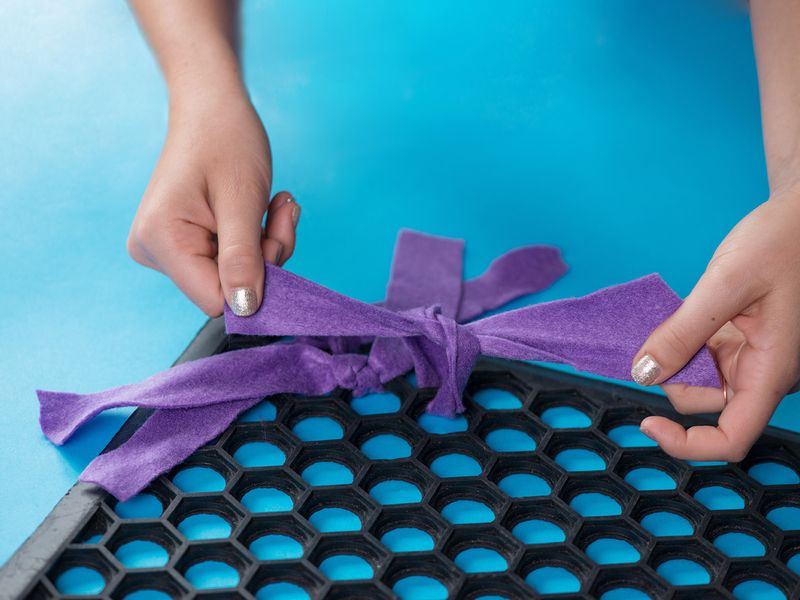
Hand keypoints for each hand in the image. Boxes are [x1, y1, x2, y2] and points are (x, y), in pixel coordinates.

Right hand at [127, 86, 298, 316]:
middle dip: (264, 257)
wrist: (212, 106)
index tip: (276, 240)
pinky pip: (229, 260)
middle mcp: (153, 251)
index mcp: (161, 240)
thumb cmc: (226, 139)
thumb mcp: (242, 201)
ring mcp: (166, 248)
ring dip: (265, 245)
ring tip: (275, 203)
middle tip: (280, 211)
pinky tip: (263, 207)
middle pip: (226, 288)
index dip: (255, 283)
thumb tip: (246, 310)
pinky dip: (255, 240)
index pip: (215, 300)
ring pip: (233, 276)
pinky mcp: (182, 243)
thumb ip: (243, 258)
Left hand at [631, 190, 799, 461]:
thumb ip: (682, 332)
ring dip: (677, 356)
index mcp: (772, 371)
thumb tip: (643, 373)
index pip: (731, 438)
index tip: (648, 423)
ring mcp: (753, 358)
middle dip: (673, 376)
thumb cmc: (784, 242)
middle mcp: (764, 373)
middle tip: (661, 332)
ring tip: (680, 313)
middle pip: (704, 404)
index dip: (687, 443)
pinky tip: (686, 313)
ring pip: (699, 379)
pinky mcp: (741, 341)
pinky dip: (684, 342)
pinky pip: (702, 356)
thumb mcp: (725, 285)